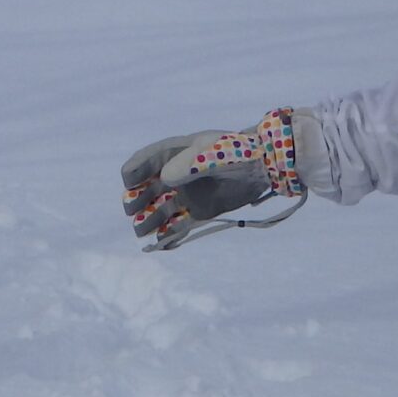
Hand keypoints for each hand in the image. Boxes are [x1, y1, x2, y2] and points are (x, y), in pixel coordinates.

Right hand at [122, 108, 309, 250]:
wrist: (266, 166)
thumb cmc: (237, 152)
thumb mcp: (212, 153)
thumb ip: (188, 164)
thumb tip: (164, 181)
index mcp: (176, 154)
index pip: (144, 161)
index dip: (133, 173)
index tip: (131, 184)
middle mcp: (176, 176)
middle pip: (146, 190)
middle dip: (135, 200)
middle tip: (133, 209)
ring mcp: (187, 195)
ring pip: (158, 211)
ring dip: (148, 221)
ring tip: (143, 231)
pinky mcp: (199, 212)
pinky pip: (177, 226)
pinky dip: (168, 236)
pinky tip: (161, 244)